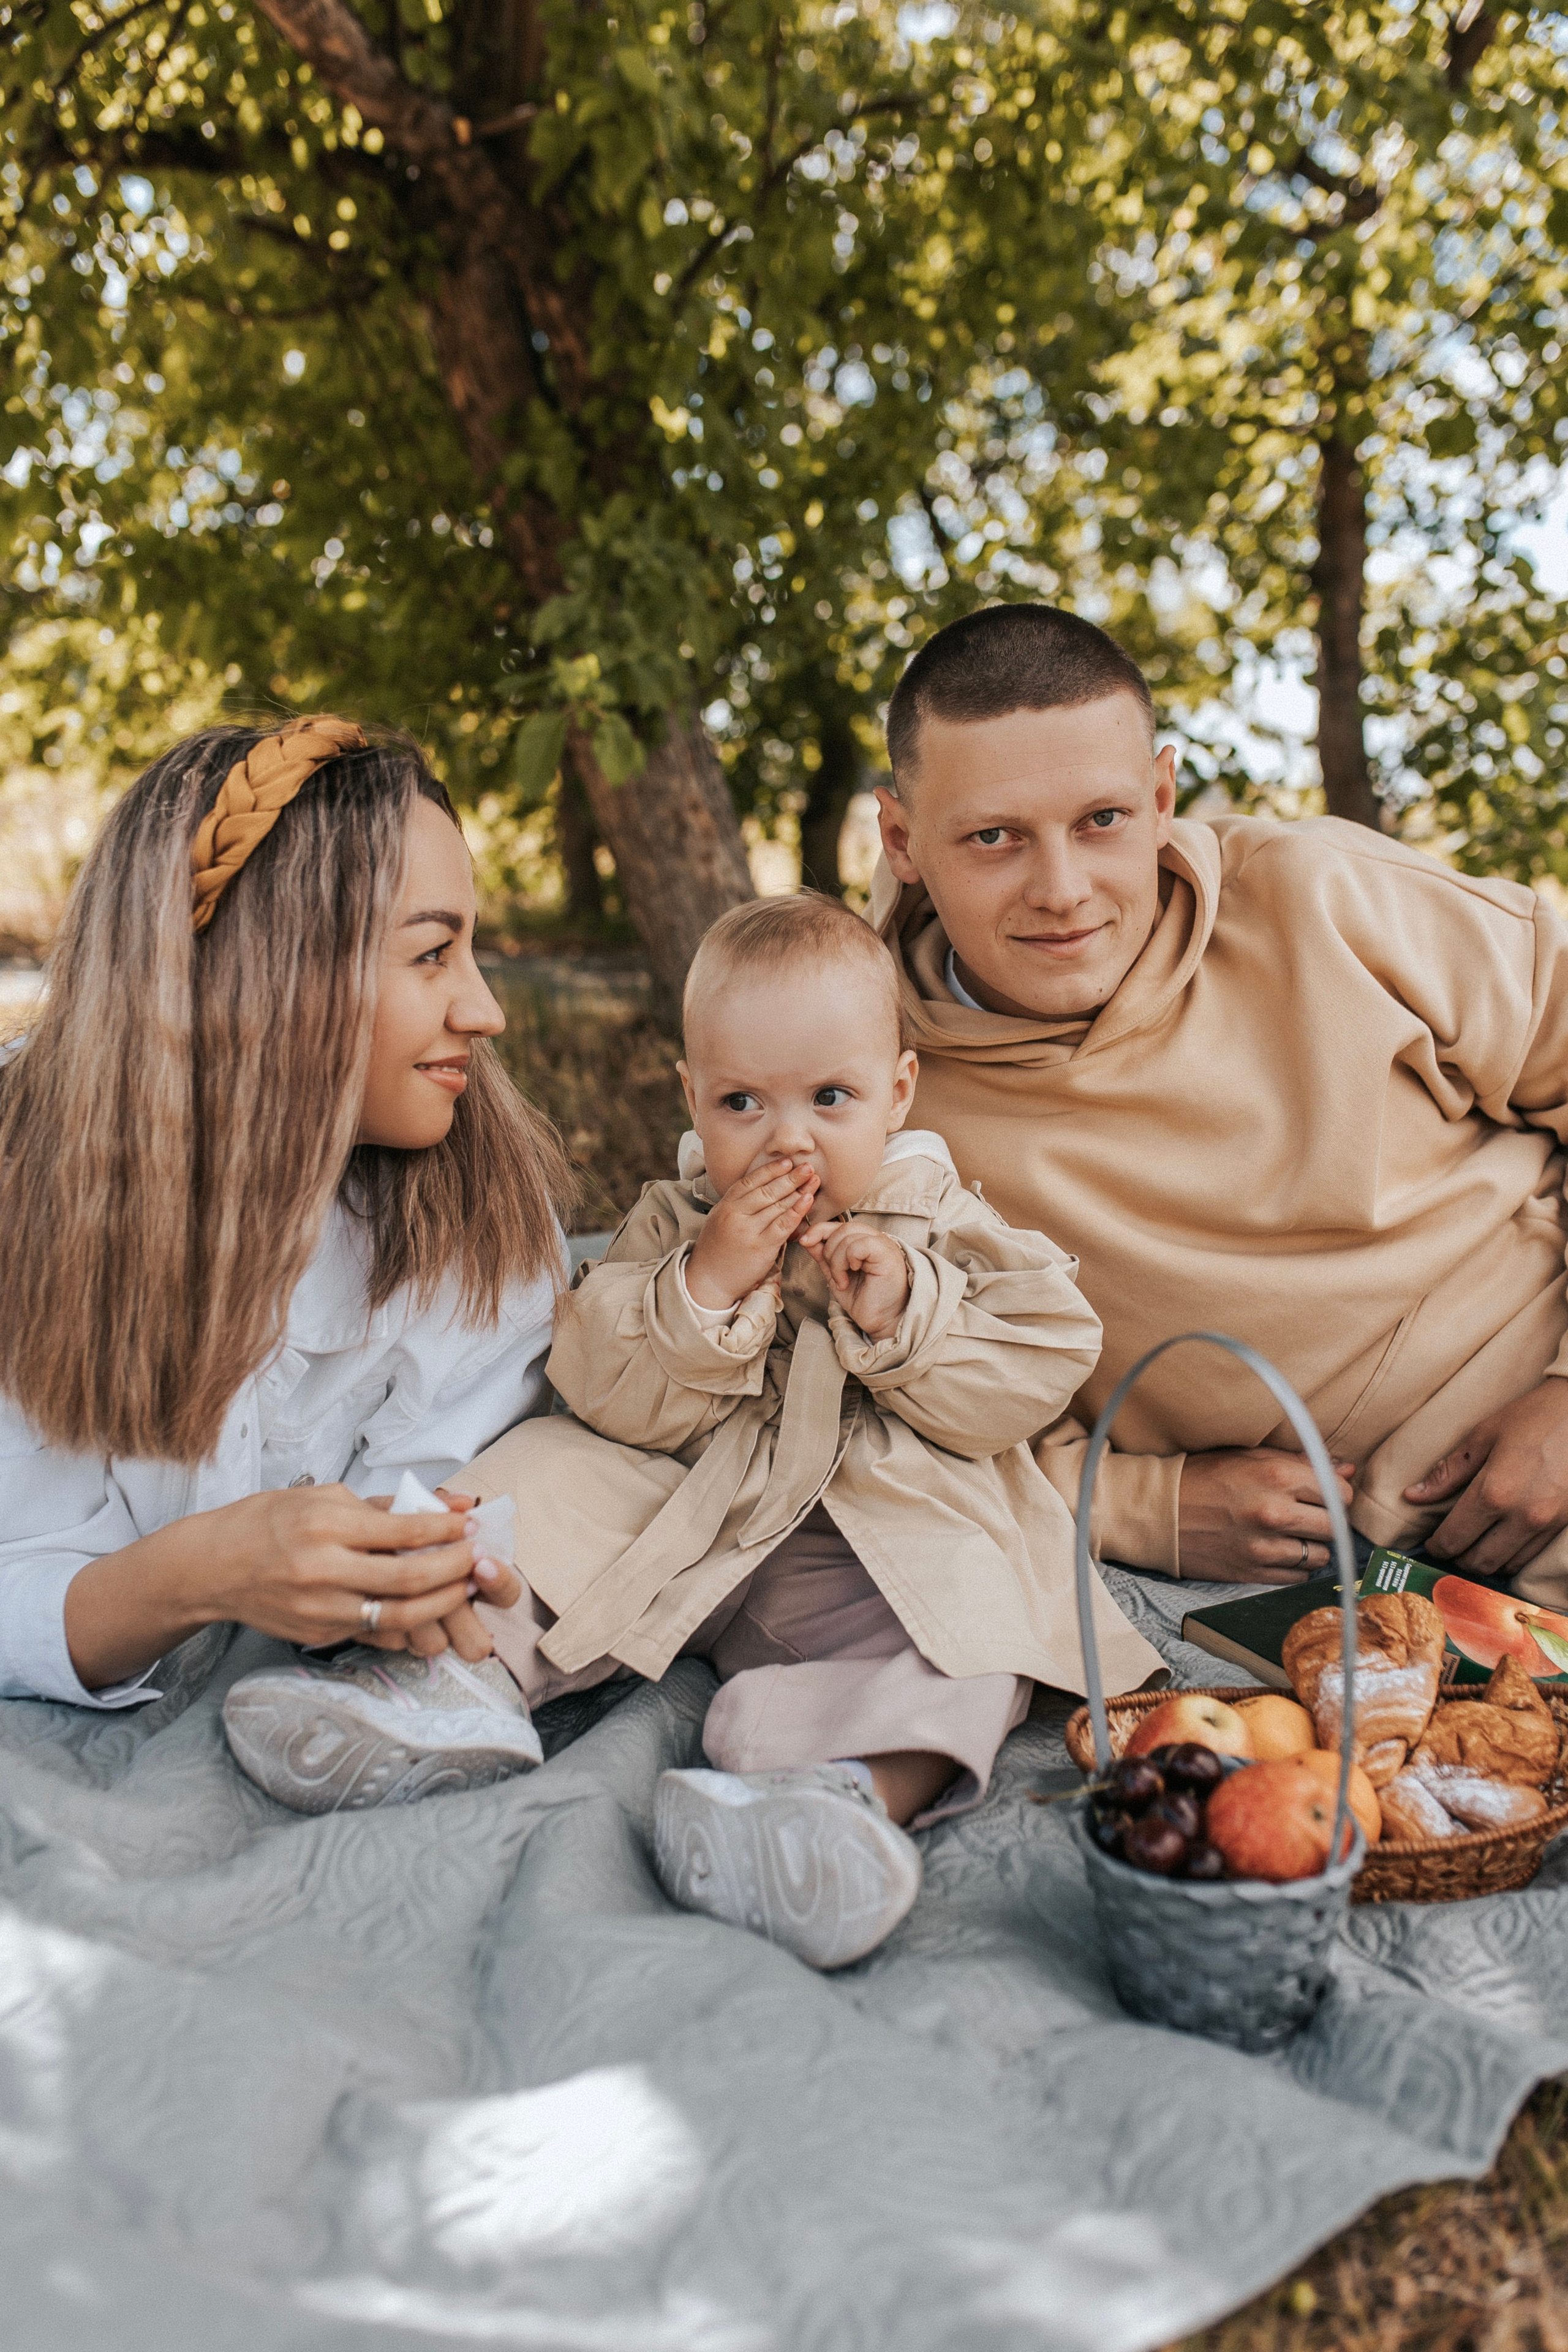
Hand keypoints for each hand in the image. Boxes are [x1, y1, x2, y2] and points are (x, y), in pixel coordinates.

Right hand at [64, 1483, 510, 1690]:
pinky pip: (374, 1630)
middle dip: (456, 1569)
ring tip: (464, 1587)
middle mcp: (322, 1571)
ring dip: (443, 1603)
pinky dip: (409, 1621)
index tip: (471, 1525)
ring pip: (399, 1615)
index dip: (447, 1530)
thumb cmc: (270, 1521)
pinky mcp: (318, 1634)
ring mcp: (320, 1609)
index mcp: (325, 1527)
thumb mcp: (324, 1496)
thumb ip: (387, 1505)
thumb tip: (451, 1504)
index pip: (404, 1531)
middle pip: (409, 1580)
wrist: (214, 1566)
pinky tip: (429, 1607)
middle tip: (479, 1559)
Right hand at [686, 1154, 819, 1309]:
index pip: (751, 1181)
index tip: (788, 1161)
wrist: (708, 1280)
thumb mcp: (720, 1220)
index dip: (771, 1170)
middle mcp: (735, 1215)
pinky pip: (783, 1226)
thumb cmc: (717, 1249)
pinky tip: (808, 1201)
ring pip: (777, 1206)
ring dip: (798, 1191)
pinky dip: (797, 1211)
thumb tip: (761, 1188)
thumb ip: (738, 1205)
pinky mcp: (761, 1247)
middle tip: (808, 1166)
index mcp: (726, 1205)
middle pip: (767, 1191)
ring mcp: (748, 1231)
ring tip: (813, 1180)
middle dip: (790, 1177)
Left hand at [797, 1219, 911, 1340]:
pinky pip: (860, 1245)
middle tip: (834, 1274)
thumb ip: (823, 1256)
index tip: (804, 1241)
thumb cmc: (863, 1300)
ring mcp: (883, 1244)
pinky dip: (849, 1260)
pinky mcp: (887, 1254)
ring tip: (843, 1281)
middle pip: (842, 1227)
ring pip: (848, 1235)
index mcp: (864, 1241)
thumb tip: (806, 1239)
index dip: (818, 1230)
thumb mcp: (835, 1274)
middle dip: (828, 1250)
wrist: (881, 1321)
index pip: (839, 1225)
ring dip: (837, 1261)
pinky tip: (853, 1275)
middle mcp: (876, 1238)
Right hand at [1177, 1448, 1355, 1583]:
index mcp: (1275, 1475)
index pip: (1339, 1492)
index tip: (1325, 1494)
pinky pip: (1297, 1576)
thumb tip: (1347, 1468)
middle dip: (1327, 1520)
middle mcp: (1274, 1512)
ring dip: (1313, 1546)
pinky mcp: (1252, 1573)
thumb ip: (1301, 1461)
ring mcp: (1263, 1547)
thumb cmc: (1203, 1477)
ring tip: (1293, 1534)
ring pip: (1320, 1555)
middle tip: (1311, 1515)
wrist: (1157, 1512)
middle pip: (1334, 1526)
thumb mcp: (1249, 1457)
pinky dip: (1295, 1566)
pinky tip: (1279, 1551)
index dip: (1336, 1493)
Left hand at [1405, 1378, 1567, 1576]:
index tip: (1431, 1542)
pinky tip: (1501, 1541)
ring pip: (1506, 1566)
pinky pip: (1531, 1556)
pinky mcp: (1565, 1525)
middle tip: (1450, 1546)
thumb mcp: (1483, 1436)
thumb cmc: (1533, 1417)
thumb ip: (1448, 1472)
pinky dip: (1511, 1557)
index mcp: (1493, 1492)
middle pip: (1479, 1562)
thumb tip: (1413, 1495)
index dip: (1436, 1546)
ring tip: (1474, 1544)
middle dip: (1458, 1559)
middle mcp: (1521, 1515)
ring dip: (1485, 1562)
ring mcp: (1546, 1524)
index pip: (1453, 1539)